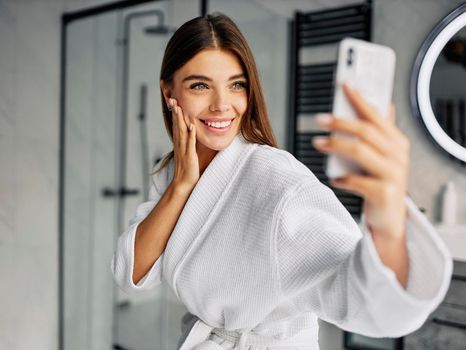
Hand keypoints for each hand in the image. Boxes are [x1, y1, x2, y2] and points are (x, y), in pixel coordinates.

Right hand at [168, 98, 199, 190]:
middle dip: (175, 112)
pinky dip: (191, 135)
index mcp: (179, 143)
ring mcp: (184, 150)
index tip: (173, 101)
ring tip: (179, 108)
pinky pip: (190, 144)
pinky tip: (192, 126)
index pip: (176, 125)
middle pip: (176, 125)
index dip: (174, 113)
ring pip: (181, 132)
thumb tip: (190, 132)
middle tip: (172, 99)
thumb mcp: (187, 152)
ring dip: (180, 120)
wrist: (183, 183)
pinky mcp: (190, 156)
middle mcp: (180, 144)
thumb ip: (188, 142)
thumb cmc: (187, 169)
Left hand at [312, 83, 409, 240]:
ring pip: (361, 151)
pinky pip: (358, 181)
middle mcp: (397, 155)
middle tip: (319, 118)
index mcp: (397, 142)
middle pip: (366, 131)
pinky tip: (334, 178)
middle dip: (341, 121)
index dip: (360, 98)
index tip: (344, 85)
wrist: (390, 219)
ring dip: (336, 145)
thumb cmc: (382, 185)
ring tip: (318, 142)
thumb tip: (383, 105)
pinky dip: (343, 178)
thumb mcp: (383, 156)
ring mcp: (393, 174)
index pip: (376, 115)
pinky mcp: (385, 192)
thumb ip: (381, 133)